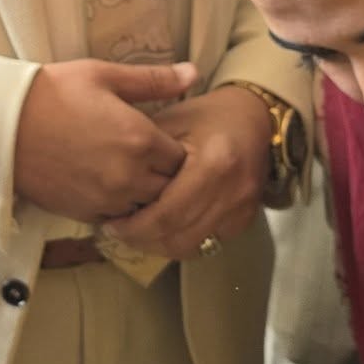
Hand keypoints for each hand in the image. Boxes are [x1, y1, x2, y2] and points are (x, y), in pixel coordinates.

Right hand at [14, 59, 197, 223]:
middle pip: (170, 188)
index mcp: (140, 139)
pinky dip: (119, 207)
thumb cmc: (50, 93)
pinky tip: (106, 185)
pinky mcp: (84, 212)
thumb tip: (192, 74)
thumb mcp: (103, 75)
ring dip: (144, 194)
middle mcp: (129, 175)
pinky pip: (118, 218)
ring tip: (128, 173)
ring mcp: (107, 198)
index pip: (183, 159)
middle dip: (165, 175)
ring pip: (146, 207)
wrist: (1, 124)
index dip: (177, 150)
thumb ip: (153, 80)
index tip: (162, 140)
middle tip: (149, 158)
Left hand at [100, 86, 270, 259]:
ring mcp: (242, 210)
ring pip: (190, 247)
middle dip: (142, 239)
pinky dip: (180, 241)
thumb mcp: (170, 123)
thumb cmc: (205, 116)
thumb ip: (145, 156)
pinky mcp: (245, 221)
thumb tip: (111, 187)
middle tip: (117, 232)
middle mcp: (232, 193)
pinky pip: (206, 244)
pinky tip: (161, 229)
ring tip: (135, 232)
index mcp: (214, 164)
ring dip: (158, 245)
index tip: (110, 223)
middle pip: (177, 237)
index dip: (135, 226)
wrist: (253, 118)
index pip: (167, 215)